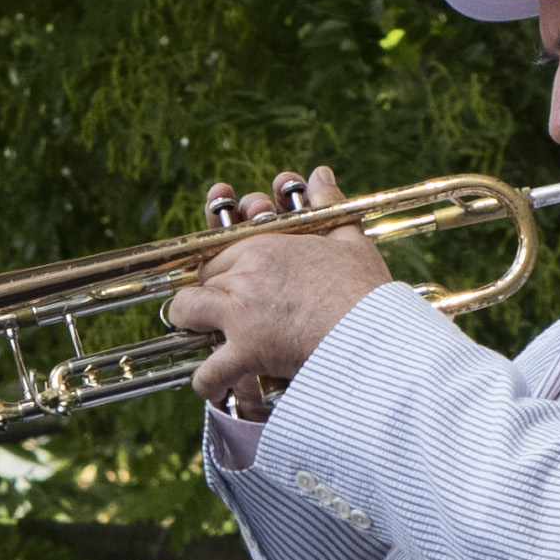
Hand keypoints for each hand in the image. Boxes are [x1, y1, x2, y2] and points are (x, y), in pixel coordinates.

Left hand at [162, 167, 397, 416]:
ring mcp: (239, 314)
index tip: (234, 272)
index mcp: (264, 246)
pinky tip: (215, 384)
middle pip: (203, 277)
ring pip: (185, 312)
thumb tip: (320, 174)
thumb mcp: (349, 238)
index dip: (225, 259)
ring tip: (205, 332)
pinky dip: (207, 381)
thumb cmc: (365, 289)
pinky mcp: (245, 352)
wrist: (374, 333)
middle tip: (223, 306)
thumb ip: (328, 204)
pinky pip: (207, 371)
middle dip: (209, 289)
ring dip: (190, 322)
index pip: (222, 248)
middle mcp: (243, 275)